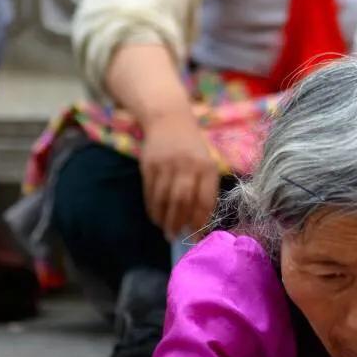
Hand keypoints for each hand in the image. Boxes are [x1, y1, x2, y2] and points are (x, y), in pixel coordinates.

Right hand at [140, 111, 220, 239]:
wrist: (169, 119)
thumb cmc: (192, 148)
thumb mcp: (206, 163)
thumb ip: (205, 189)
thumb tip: (199, 224)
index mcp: (207, 167)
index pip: (205, 200)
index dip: (200, 222)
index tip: (196, 237)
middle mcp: (188, 165)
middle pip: (182, 201)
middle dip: (179, 223)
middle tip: (176, 236)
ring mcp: (167, 164)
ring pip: (164, 199)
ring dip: (164, 219)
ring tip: (166, 230)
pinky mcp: (149, 165)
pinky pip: (150, 193)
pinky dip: (153, 209)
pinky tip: (156, 217)